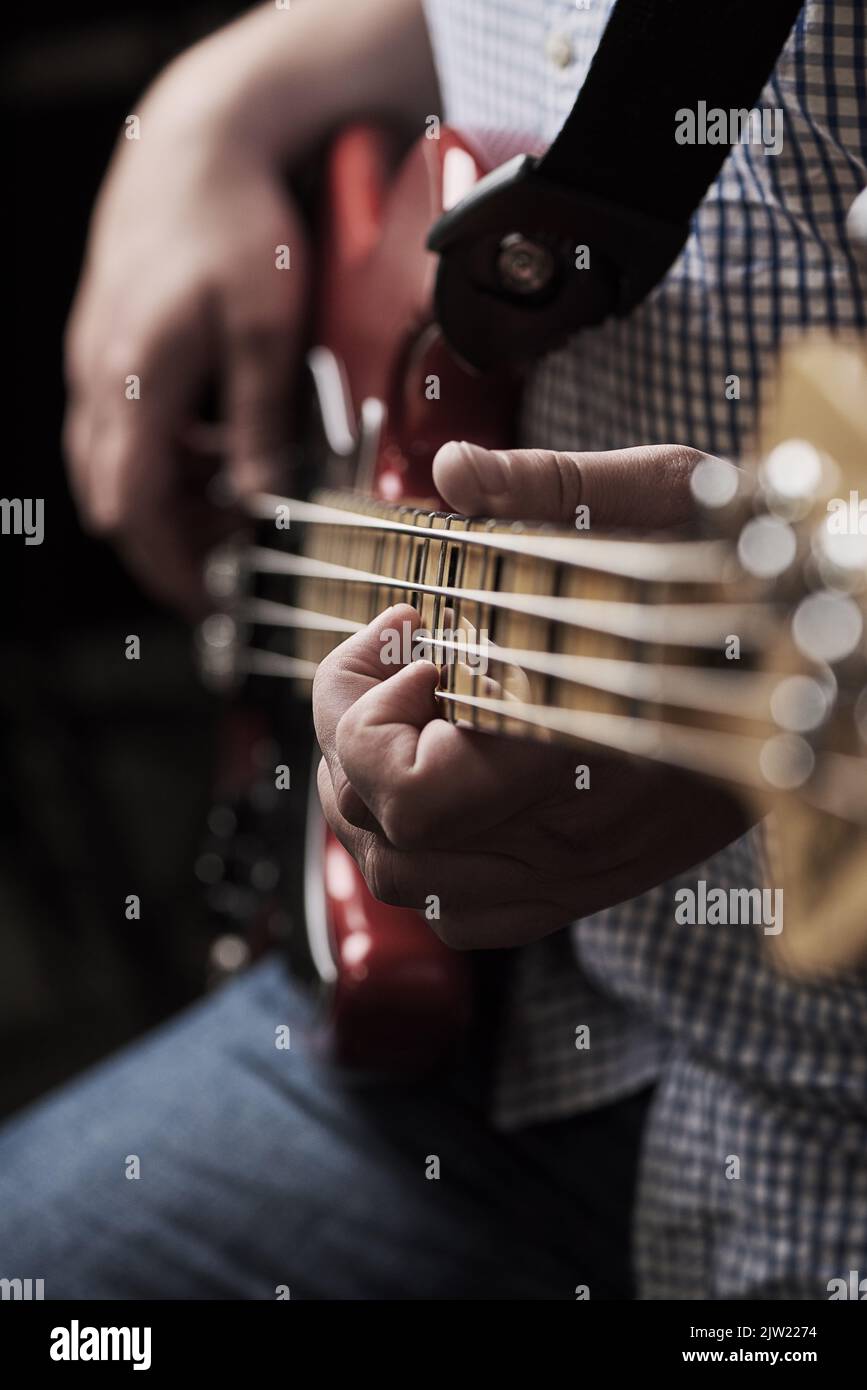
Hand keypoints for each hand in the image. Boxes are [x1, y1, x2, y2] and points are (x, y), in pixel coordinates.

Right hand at [62, 0, 436, 614]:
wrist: (196, 142)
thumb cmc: (236, 224)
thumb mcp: (268, 331)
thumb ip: (260, 424)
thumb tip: (261, 503)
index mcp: (136, 383)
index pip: (133, 510)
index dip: (165, 567)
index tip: (202, 603)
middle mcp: (99, 379)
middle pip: (116, 497)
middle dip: (170, 540)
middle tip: (232, 556)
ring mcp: (95, 361)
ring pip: (116, 464)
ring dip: (169, 496)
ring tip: (237, 498)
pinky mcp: (106, 347)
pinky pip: (123, 426)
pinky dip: (163, 454)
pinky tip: (216, 442)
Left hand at [313, 441, 749, 949]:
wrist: (826, 670)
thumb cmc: (754, 576)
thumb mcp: (673, 498)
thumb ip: (555, 488)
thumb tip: (454, 469)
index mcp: (587, 737)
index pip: (411, 794)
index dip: (366, 718)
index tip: (408, 633)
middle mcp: (578, 831)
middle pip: (388, 843)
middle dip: (351, 741)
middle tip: (394, 660)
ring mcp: (582, 872)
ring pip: (411, 888)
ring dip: (371, 797)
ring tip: (408, 712)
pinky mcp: (590, 885)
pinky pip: (466, 916)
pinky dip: (421, 860)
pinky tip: (443, 780)